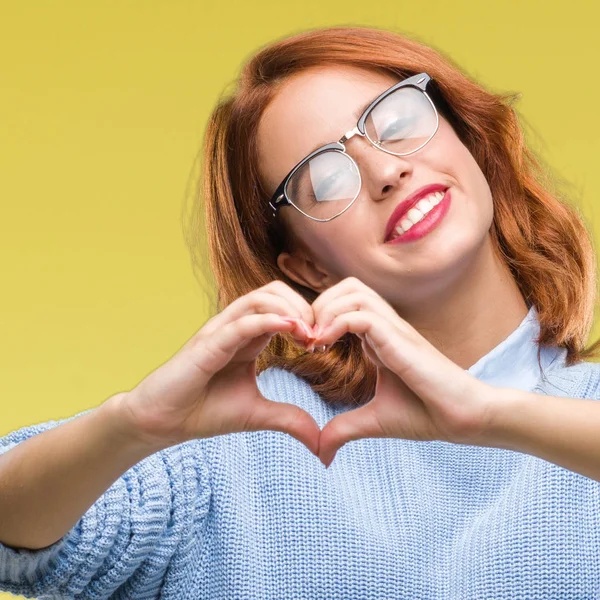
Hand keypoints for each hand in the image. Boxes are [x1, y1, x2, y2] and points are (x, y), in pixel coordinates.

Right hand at [115, 281, 321, 453]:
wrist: (162, 422)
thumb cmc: (204, 411)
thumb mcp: (258, 415)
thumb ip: (290, 420)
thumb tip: (321, 442)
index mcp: (249, 337)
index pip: (283, 307)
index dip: (308, 318)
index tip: (323, 343)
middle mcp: (235, 326)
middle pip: (275, 291)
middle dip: (304, 306)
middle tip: (319, 336)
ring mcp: (220, 331)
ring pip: (260, 297)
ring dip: (291, 309)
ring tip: (309, 334)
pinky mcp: (207, 343)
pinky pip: (242, 322)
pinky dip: (269, 320)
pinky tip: (292, 330)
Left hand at [308, 277, 497, 467]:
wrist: (464, 419)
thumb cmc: (426, 414)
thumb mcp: (373, 421)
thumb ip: (343, 429)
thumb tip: (320, 453)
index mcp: (380, 337)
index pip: (346, 302)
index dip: (320, 316)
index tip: (307, 347)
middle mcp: (386, 326)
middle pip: (348, 286)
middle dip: (319, 305)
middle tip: (308, 338)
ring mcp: (395, 330)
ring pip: (354, 291)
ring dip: (325, 310)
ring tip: (315, 342)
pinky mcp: (400, 340)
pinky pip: (362, 315)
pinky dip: (336, 324)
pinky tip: (325, 348)